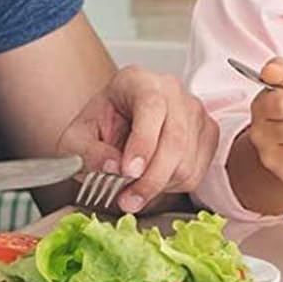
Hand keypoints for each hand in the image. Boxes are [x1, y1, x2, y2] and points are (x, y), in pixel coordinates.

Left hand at [58, 66, 216, 213]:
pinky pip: (196, 170)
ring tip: (134, 190)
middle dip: (151, 178)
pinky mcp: (207, 132)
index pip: (151, 106)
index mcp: (137, 81)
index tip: (128, 171)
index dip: (143, 142)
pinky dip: (173, 186)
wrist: (117, 125)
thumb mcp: (75, 139)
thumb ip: (87, 152)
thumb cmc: (100, 127)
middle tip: (128, 200)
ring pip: (187, 160)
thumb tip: (113, 167)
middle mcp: (171, 90)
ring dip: (159, 185)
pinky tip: (154, 179)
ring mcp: (194, 111)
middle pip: (175, 137)